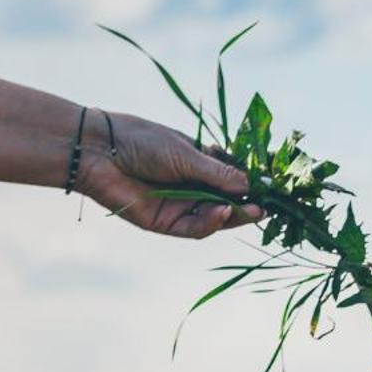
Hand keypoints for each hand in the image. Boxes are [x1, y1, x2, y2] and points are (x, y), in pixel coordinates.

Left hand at [75, 111, 263, 238]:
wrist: (100, 151)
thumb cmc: (142, 142)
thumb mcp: (187, 154)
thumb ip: (218, 174)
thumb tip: (250, 186)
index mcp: (199, 164)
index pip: (232, 180)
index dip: (251, 185)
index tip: (272, 188)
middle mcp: (192, 187)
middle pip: (227, 202)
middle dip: (247, 206)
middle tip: (265, 207)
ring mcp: (179, 206)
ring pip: (214, 218)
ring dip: (233, 216)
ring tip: (252, 211)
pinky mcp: (164, 223)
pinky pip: (194, 229)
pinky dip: (210, 224)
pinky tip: (221, 213)